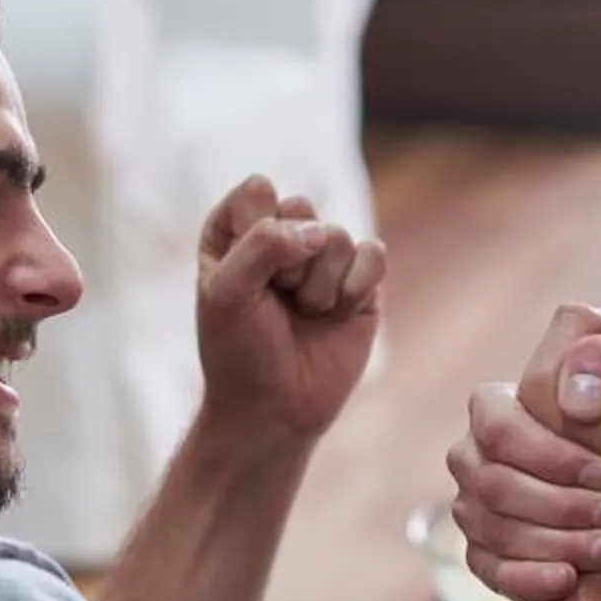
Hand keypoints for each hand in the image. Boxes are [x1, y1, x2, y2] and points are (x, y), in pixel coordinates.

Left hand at [195, 177, 389, 445]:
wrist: (274, 410)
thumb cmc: (239, 351)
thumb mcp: (226, 292)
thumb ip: (263, 244)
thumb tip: (321, 233)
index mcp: (236, 230)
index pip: (259, 191)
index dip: (257, 232)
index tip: (246, 278)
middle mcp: (281, 238)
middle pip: (302, 209)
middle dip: (291, 262)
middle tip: (277, 299)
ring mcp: (323, 260)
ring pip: (339, 236)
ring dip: (320, 285)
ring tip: (305, 314)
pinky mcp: (361, 284)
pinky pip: (374, 255)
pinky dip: (356, 288)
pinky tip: (338, 314)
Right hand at [450, 305, 600, 600]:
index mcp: (517, 407)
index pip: (496, 418)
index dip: (551, 449)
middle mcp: (484, 449)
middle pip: (487, 477)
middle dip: (556, 502)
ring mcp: (474, 503)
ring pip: (482, 522)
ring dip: (553, 538)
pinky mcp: (482, 552)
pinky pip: (484, 565)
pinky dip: (526, 576)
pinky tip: (568, 578)